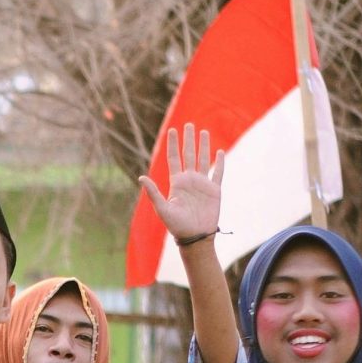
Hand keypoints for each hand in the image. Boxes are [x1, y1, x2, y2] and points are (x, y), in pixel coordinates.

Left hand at [140, 123, 226, 244]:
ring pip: (203, 159)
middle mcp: (189, 180)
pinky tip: (220, 152)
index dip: (173, 145)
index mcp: (177, 182)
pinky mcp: (215, 191)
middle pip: (189, 155)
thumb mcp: (163, 208)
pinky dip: (220, 163)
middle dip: (188, 140)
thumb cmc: (177, 226)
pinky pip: (218, 173)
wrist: (195, 237)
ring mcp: (203, 184)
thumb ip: (153, 192)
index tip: (172, 130)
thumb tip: (141, 177)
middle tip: (189, 125)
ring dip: (203, 146)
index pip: (174, 159)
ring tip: (203, 132)